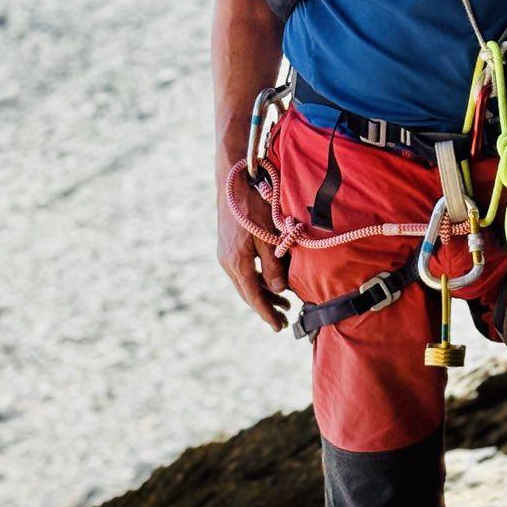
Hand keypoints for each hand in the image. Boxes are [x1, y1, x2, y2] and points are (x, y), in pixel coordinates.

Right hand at [215, 154, 290, 331]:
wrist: (232, 179)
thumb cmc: (254, 205)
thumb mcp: (269, 236)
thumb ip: (274, 266)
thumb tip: (280, 291)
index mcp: (237, 262)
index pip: (254, 296)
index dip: (267, 313)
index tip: (278, 327)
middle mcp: (227, 261)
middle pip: (247, 292)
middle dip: (265, 306)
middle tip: (282, 319)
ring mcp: (225, 253)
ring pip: (244, 281)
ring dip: (261, 293)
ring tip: (280, 303)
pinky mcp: (227, 245)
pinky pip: (242, 270)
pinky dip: (256, 278)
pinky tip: (267, 279)